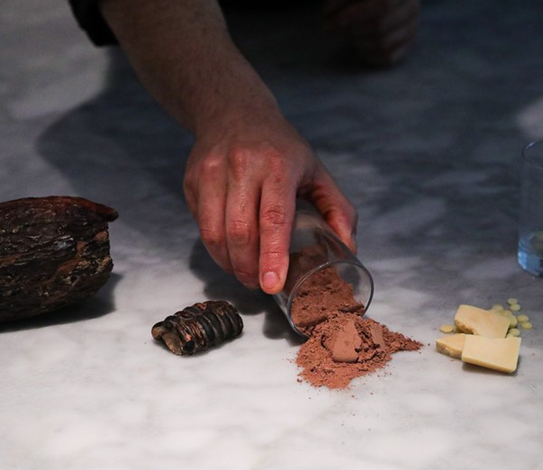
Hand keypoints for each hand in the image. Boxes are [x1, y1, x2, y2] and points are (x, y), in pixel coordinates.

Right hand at [183, 110, 356, 294]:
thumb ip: (337, 209)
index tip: (272, 283)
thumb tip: (348, 248)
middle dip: (249, 268)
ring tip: (244, 273)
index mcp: (278, 165)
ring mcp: (212, 172)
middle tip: (259, 284)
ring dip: (229, 263)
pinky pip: (201, 225)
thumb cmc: (280, 148)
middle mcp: (242, 166)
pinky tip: (229, 251)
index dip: (272, 255)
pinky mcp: (193, 180)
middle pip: (240, 231)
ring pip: (214, 233)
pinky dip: (215, 247)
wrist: (235, 112)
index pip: (274, 218)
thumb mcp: (316, 171)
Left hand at [324, 0, 420, 66]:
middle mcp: (412, 6)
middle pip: (379, 26)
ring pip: (382, 44)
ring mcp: (412, 27)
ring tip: (345, 31)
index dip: (354, 14)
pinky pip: (386, 57)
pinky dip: (366, 53)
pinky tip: (357, 43)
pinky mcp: (408, 44)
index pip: (382, 4)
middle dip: (350, 29)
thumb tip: (329, 15)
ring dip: (356, 41)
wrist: (375, 1)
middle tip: (332, 26)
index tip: (330, 21)